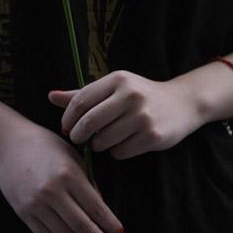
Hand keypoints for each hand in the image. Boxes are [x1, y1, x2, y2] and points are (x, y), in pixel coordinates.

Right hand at [0, 121, 121, 232]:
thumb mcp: (72, 156)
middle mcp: (52, 191)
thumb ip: (88, 182)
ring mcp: (36, 204)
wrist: (8, 143)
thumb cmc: (44, 145)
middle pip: (82, 227)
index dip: (109, 223)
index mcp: (68, 173)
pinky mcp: (23, 213)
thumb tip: (101, 211)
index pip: (95, 207)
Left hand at [49, 71, 204, 159]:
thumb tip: (50, 96)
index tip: (66, 127)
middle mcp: (130, 95)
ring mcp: (143, 116)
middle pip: (88, 122)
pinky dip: (116, 152)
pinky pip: (120, 152)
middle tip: (77, 139)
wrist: (182, 103)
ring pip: (103, 140)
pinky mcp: (152, 136)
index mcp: (117, 79)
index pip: (80, 100)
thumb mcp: (113, 88)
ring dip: (98, 145)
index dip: (68, 118)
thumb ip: (81, 94)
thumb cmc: (139, 95)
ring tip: (104, 140)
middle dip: (77, 135)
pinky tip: (122, 143)